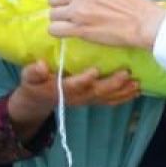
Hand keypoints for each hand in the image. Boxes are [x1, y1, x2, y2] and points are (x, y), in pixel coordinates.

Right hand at [8, 61, 140, 125]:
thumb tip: (41, 65)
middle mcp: (76, 97)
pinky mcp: (92, 100)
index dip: (83, 80)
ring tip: (137, 84)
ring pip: (106, 98)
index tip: (94, 71)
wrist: (38, 100)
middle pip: (96, 92)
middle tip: (126, 74)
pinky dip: (123, 97)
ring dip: (122, 92)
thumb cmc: (34, 84)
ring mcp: (85, 100)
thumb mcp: (28, 77)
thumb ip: (33, 72)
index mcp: (60, 89)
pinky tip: (136, 92)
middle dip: (112, 84)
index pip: (73, 85)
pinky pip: (109, 101)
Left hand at [49, 0, 165, 48]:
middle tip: (69, 11)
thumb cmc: (132, 4)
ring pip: (52, 14)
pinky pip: (54, 29)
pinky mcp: (79, 29)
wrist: (143, 23)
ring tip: (71, 23)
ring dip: (59, 20)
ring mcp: (78, 10)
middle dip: (59, 5)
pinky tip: (68, 32)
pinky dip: (58, 31)